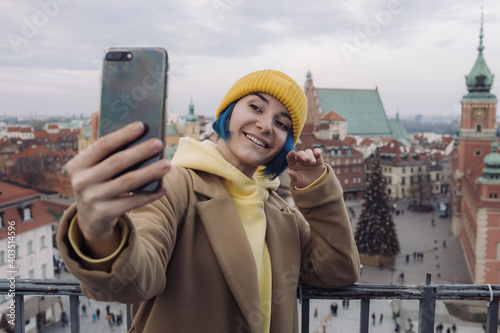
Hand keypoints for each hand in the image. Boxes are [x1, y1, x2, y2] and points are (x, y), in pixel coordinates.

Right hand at [64, 112, 168, 256]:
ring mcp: (92, 199)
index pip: (102, 145)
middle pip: (116, 163)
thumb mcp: (91, 164)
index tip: (141, 126)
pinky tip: (163, 187)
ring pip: (126, 183)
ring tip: (167, 164)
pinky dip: (149, 195)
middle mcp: (82, 181)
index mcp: (78, 164)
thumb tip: (98, 111)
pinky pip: (132, 203)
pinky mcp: (105, 214)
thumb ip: (97, 141)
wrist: (90, 219)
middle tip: (159, 143)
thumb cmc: (96, 182)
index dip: (122, 135)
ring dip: (149, 173)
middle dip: (139, 152)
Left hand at [286, 148, 324, 187]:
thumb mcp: (298, 181)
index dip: (290, 154)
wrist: (316, 184)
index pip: (290, 157)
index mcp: (293, 164)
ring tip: (313, 163)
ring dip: (311, 156)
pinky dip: (317, 151)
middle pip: (300, 153)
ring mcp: (309, 157)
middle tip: (307, 160)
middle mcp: (300, 159)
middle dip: (303, 155)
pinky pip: (316, 151)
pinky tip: (317, 153)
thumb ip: (293, 176)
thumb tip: (288, 171)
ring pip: (308, 151)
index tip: (292, 152)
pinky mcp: (317, 157)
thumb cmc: (304, 182)